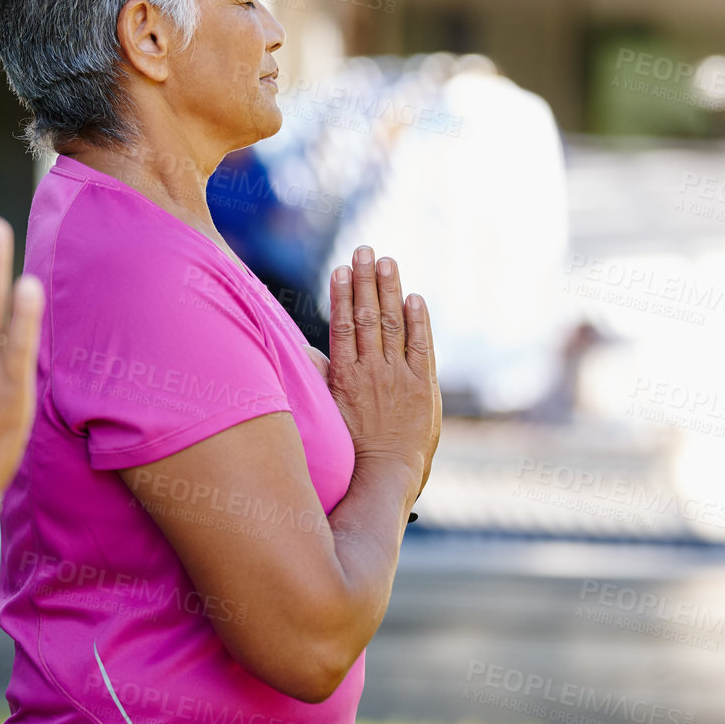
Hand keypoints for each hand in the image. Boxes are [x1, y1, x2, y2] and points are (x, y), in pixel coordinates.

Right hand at [324, 246, 439, 498]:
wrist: (385, 474)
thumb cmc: (349, 445)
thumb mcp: (325, 409)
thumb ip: (318, 375)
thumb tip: (301, 348)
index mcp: (345, 376)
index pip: (344, 325)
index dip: (343, 294)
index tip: (341, 268)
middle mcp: (372, 371)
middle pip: (369, 316)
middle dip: (366, 280)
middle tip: (364, 249)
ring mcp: (399, 377)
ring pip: (394, 325)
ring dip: (390, 290)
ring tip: (386, 261)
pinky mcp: (423, 386)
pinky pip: (422, 347)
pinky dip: (419, 321)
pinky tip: (415, 297)